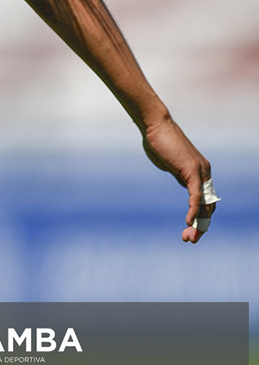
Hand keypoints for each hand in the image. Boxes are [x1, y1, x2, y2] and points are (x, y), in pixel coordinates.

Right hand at [142, 113, 215, 242]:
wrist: (155, 124)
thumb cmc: (158, 140)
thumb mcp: (170, 162)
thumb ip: (177, 173)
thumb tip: (178, 177)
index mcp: (200, 172)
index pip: (206, 201)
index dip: (199, 218)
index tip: (188, 231)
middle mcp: (205, 173)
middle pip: (208, 207)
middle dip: (200, 226)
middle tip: (190, 240)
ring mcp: (200, 171)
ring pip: (204, 204)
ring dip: (198, 223)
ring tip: (189, 237)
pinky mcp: (192, 170)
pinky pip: (196, 196)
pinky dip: (194, 210)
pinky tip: (188, 222)